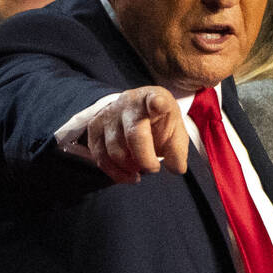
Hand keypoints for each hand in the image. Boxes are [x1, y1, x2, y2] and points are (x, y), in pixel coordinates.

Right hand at [56, 86, 190, 183]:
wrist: (132, 114)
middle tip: (154, 169)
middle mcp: (128, 103)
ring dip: (130, 167)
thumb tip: (176, 169)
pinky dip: (117, 173)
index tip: (158, 103)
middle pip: (134, 135)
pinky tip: (130, 174)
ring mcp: (108, 115)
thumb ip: (178, 150)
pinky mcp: (94, 128)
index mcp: (153, 98)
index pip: (155, 99)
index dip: (157, 102)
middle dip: (145, 160)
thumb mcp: (174, 132)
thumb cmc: (157, 125)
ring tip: (141, 167)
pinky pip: (101, 158)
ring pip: (115, 151)